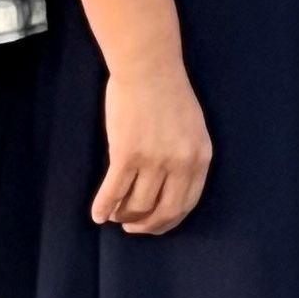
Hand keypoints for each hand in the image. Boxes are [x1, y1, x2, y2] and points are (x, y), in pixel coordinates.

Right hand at [95, 57, 211, 235]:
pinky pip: (114, 191)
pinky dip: (104, 206)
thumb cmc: (169, 93)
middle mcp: (180, 164)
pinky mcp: (127, 155)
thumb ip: (186, 157)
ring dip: (124, 216)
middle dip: (147, 226)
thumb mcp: (192, 129)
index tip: (155, 226)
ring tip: (115, 216)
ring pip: (137, 205)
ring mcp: (154, 160)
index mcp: (200, 158)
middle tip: (132, 229)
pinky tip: (97, 215)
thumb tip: (170, 186)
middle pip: (164, 211)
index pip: (187, 203)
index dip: (169, 221)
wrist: (148, 68)